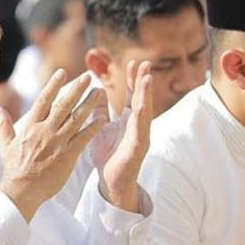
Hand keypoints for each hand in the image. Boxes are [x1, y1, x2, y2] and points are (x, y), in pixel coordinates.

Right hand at [0, 70, 106, 220]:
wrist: (21, 190)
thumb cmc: (13, 168)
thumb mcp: (5, 144)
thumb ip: (4, 124)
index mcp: (31, 126)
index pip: (44, 100)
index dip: (53, 85)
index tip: (63, 72)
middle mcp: (45, 131)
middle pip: (64, 105)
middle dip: (77, 89)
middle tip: (88, 76)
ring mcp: (57, 142)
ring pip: (76, 118)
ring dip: (89, 103)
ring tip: (100, 91)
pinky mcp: (67, 156)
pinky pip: (83, 138)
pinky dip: (93, 127)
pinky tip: (103, 119)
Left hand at [92, 60, 152, 212]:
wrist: (111, 182)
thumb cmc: (108, 155)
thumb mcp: (101, 128)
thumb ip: (100, 111)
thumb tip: (97, 92)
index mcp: (128, 121)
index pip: (132, 96)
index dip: (133, 80)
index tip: (133, 62)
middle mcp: (137, 127)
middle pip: (141, 100)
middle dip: (143, 82)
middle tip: (145, 64)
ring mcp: (139, 138)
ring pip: (144, 113)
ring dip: (146, 96)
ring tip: (147, 79)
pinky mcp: (137, 150)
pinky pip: (139, 133)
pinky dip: (140, 121)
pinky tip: (139, 109)